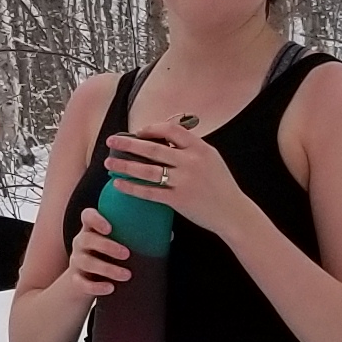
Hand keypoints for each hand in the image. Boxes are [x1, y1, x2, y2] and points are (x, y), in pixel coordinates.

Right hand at [59, 207, 135, 303]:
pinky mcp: (76, 280)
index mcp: (92, 229)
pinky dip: (96, 287)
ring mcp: (76, 261)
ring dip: (107, 269)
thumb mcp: (117, 243)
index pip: (87, 216)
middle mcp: (81, 243)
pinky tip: (110, 288)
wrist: (85, 281)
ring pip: (87, 262)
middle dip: (107, 246)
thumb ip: (137, 237)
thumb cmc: (108, 256)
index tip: (110, 228)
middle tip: (127, 254)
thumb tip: (170, 235)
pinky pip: (82, 283)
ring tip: (126, 275)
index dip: (96, 219)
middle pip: (87, 239)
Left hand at [101, 123, 261, 240]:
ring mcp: (184, 181)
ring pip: (147, 170)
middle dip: (127, 143)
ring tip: (109, 163)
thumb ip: (191, 147)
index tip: (137, 132)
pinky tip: (118, 184)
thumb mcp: (211, 158)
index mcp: (200, 148)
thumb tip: (166, 136)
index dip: (151, 129)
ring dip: (124, 165)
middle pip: (152, 148)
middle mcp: (191, 162)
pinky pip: (149, 192)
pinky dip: (131, 187)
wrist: (233, 212)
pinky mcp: (178, 200)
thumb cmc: (220, 185)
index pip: (170, 130)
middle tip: (111, 141)